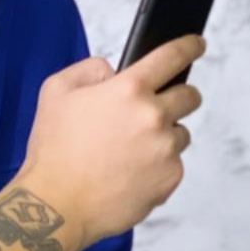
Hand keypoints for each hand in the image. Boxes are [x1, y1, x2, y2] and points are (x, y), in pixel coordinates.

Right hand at [21, 35, 204, 247]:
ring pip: (180, 134)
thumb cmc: (53, 152)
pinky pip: (173, 165)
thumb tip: (112, 72)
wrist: (57, 205)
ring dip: (163, 137)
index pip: (172, 57)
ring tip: (128, 153)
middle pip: (190, 96)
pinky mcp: (170, 178)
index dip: (189, 47)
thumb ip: (88, 69)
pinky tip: (127, 175)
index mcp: (129, 89)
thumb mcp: (55, 92)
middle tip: (152, 113)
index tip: (196, 45)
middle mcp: (154, 116)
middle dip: (178, 98)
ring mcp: (165, 149)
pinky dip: (156, 168)